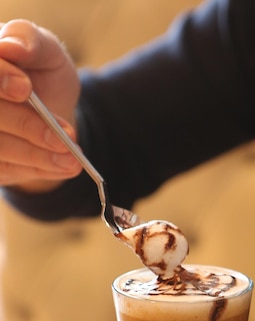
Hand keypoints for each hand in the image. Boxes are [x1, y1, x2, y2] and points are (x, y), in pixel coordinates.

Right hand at [0, 20, 80, 190]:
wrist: (50, 110)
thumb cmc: (42, 75)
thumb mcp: (47, 52)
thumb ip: (32, 41)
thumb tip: (12, 45)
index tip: (25, 88)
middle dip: (27, 126)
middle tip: (65, 138)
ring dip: (36, 155)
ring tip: (72, 159)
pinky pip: (5, 169)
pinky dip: (38, 169)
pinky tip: (64, 167)